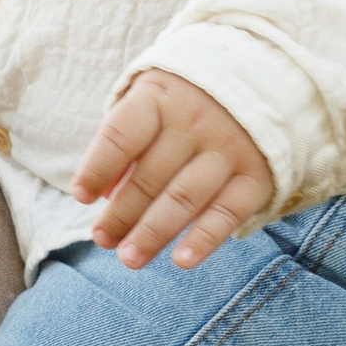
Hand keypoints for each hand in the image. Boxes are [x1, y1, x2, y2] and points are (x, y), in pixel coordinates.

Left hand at [74, 65, 277, 268]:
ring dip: (153, 232)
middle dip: (122, 213)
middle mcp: (196, 120)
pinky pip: (227, 212)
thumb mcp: (153, 104)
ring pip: (184, 197)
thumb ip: (125, 144)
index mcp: (161, 97)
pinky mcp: (256, 176)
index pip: (122, 135)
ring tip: (130, 258)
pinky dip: (204, 239)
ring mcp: (229, 148)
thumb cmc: (187, 103)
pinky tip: (181, 261)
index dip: (98, 167)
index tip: (81, 196)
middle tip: (103, 240)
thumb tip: (102, 195)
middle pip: (150, 175)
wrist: (264, 84)